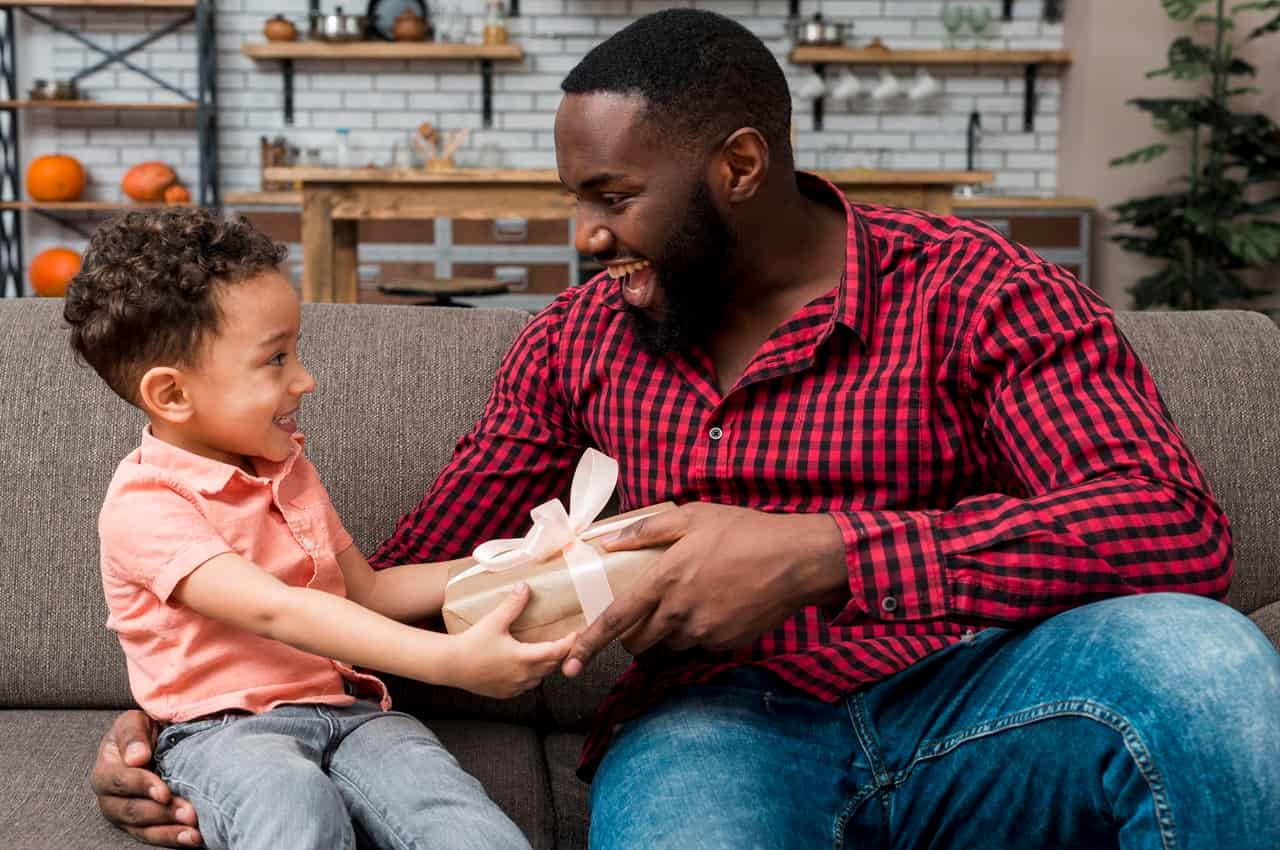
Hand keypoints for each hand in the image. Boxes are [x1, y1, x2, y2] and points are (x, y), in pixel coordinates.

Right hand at [90, 710, 202, 846]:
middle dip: (161, 813)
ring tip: (193, 834)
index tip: (163, 792)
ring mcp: (126, 813)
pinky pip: (153, 835)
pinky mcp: (141, 824)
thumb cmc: (143, 729)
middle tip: (189, 813)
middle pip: (131, 810)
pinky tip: (191, 838)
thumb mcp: (135, 721)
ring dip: (169, 831)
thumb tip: (136, 758)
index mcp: (106, 769)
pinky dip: (172, 838)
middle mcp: (111, 796)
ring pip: (142, 829)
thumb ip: (132, 736)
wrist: (157, 738)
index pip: (119, 781)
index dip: (141, 786)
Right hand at [449, 582, 576, 698]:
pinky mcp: (505, 693)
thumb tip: (525, 586)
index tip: (575, 634)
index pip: (556, 652)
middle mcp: (522, 675)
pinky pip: (526, 686)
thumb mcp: (494, 621)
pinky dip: (531, 675)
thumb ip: (512, 604)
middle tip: (564, 640)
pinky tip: (526, 665)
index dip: (569, 643)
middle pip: (551, 665)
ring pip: (540, 677)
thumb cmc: (471, 643)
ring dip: (546, 666)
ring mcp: (514, 687)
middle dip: (559, 653)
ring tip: (546, 651)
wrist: (450, 665)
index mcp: (523, 658)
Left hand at [561, 504, 845, 676]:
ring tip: (690, 600)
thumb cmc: (745, 531)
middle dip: (632, 633)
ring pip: (668, 645)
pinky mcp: (725, 643)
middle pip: (637, 641)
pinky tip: (717, 606)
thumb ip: (647, 530)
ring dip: (667, 632)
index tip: (568, 664)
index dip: (588, 644)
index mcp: (664, 580)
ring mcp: (703, 632)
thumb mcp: (693, 516)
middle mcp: (679, 612)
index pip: (615, 620)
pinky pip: (699, 645)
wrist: (797, 560)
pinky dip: (698, 632)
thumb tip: (609, 541)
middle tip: (645, 611)